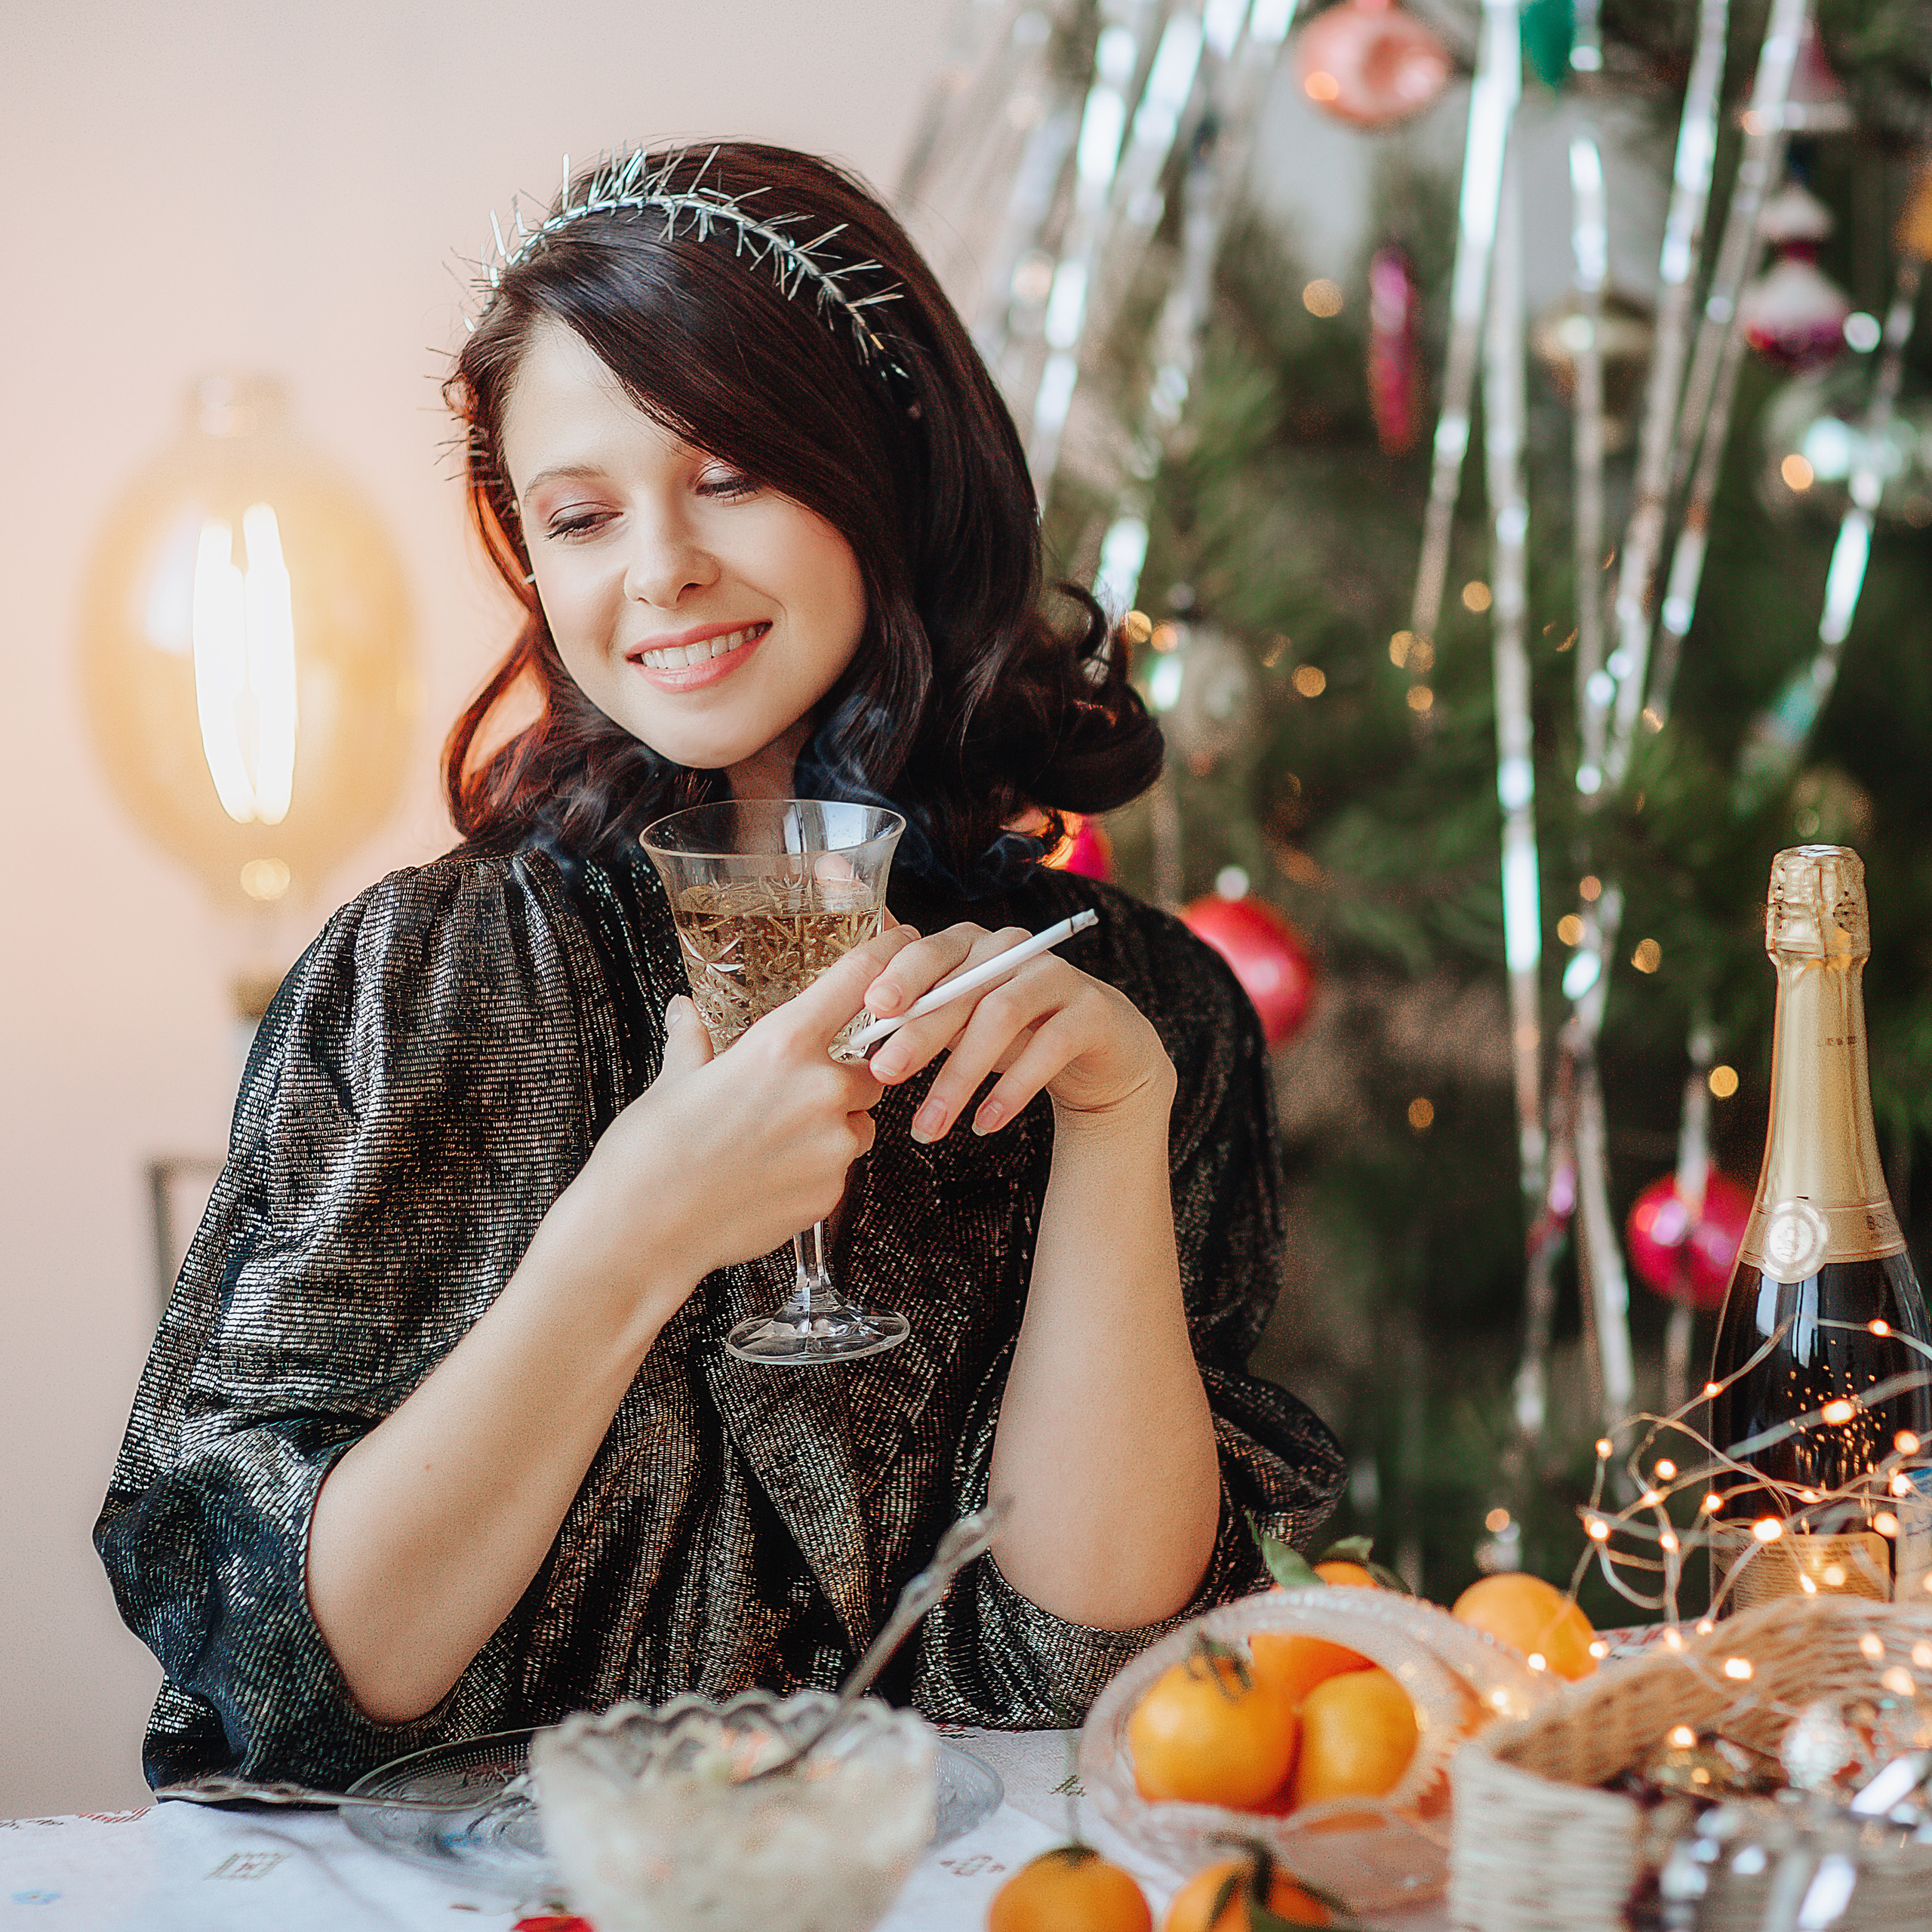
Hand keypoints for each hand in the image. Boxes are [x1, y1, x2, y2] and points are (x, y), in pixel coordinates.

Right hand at [553, 926, 916, 1309]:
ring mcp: (833, 1147)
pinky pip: (840, 1170)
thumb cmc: (650, 1149)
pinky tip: (767, 1176)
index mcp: (783, 1045)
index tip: (904, 941)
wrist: (642, 1231)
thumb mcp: (674, 1079)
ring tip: (772, 1141)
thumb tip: (685, 1010)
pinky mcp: (830, 1193)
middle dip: (840, 1078)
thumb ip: (695, 1039)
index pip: (858, 980)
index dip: (887, 954)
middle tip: (791, 1094)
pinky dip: (816, 1168)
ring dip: (834, 1126)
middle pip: (868, 1069)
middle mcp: (822, 1090)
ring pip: (859, 1124)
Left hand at [859, 923, 1173, 1143]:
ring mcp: (1056, 976)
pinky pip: (1048, 1048)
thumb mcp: (957, 1017)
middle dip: (919, 1032)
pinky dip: (1012, 1090)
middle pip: (960, 985)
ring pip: (1000, 1016)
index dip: (900, 975)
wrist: (1097, 1051)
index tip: (872, 1009)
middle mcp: (1013, 949)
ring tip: (928, 1127)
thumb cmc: (1011, 1033)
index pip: (929, 950)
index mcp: (970, 944)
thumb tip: (850, 1010)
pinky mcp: (1091, 1012)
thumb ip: (913, 1006)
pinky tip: (984, 1125)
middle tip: (884, 1074)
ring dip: (959, 1075)